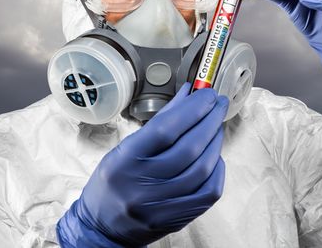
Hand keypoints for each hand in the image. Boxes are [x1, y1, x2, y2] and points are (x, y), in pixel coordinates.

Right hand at [57, 84, 227, 246]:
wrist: (103, 226)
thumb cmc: (114, 183)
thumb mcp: (125, 149)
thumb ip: (159, 122)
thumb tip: (187, 95)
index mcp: (125, 161)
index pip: (165, 129)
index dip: (192, 108)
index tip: (206, 94)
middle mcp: (143, 184)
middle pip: (189, 147)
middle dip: (210, 120)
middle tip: (218, 105)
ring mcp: (162, 204)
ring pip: (202, 167)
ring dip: (215, 142)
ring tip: (216, 128)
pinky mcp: (177, 218)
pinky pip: (209, 191)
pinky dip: (217, 169)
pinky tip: (214, 156)